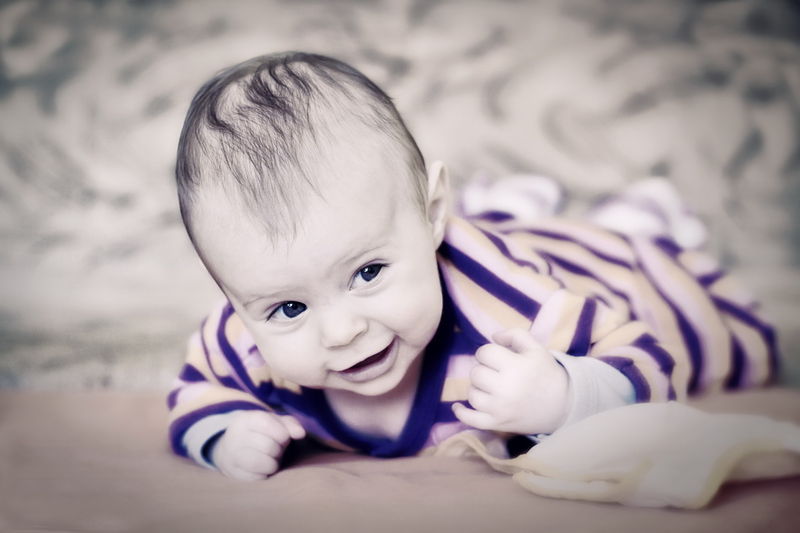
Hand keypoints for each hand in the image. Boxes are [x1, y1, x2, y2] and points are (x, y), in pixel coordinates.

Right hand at [211, 411, 305, 480]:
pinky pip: (255, 477)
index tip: (283, 437)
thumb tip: (301, 433)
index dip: (282, 433)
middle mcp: (235, 436)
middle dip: (279, 450)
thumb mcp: (274, 423)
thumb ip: (290, 424)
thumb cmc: (260, 433)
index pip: (267, 424)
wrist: (231, 447)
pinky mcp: (232, 472)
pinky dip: (264, 474)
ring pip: (259, 463)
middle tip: (276, 450)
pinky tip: (263, 468)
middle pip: (268, 446)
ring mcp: (231, 455)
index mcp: (246, 420)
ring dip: (272, 464)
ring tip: (271, 460)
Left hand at [452, 328, 569, 434]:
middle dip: (483, 369)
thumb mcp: (536, 348)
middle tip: (496, 372)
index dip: (489, 352)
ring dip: (478, 387)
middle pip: (476, 372)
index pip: (484, 353)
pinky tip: (457, 406)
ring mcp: (499, 409)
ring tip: (491, 387)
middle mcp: (506, 389)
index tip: (499, 357)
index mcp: (516, 367)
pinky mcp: (497, 424)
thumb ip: (514, 335)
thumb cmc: (545, 373)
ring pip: (472, 393)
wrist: (562, 405)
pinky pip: (471, 419)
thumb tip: (493, 337)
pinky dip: (461, 412)